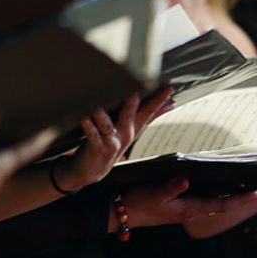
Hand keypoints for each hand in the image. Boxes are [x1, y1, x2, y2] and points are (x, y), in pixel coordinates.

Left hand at [52, 88, 171, 191]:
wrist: (93, 169)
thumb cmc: (113, 141)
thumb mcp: (133, 127)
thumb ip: (150, 114)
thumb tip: (171, 103)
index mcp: (134, 126)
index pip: (149, 111)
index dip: (159, 100)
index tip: (169, 88)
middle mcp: (125, 134)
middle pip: (130, 116)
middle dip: (132, 106)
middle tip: (135, 94)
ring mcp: (112, 142)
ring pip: (109, 127)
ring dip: (103, 118)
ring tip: (98, 109)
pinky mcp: (97, 149)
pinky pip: (93, 136)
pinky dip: (89, 128)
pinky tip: (85, 119)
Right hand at [121, 177, 256, 228]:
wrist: (124, 213)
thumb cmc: (140, 203)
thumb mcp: (155, 194)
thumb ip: (171, 187)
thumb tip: (186, 180)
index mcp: (189, 209)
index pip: (221, 204)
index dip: (239, 199)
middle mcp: (192, 210)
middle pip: (221, 204)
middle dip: (239, 196)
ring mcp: (186, 208)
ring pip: (213, 201)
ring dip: (227, 194)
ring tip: (242, 183)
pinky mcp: (180, 204)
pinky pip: (202, 198)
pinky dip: (213, 191)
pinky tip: (216, 181)